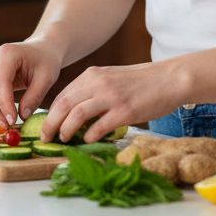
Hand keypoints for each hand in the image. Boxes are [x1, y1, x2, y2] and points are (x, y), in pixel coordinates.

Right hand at [0, 39, 62, 125]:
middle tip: (6, 126)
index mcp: (8, 53)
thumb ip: (34, 97)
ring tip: (4, 123)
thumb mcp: (47, 78)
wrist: (40, 50)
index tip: (12, 121)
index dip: (4, 104)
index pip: (0, 81)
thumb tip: (22, 117)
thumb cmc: (45, 62)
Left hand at [40, 60, 187, 144]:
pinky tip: (88, 140)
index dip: (50, 113)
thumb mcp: (111, 78)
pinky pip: (99, 127)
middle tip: (46, 138)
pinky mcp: (124, 111)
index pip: (62, 95)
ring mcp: (111, 97)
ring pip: (76, 115)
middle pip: (64, 105)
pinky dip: (89, 136)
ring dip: (65, 130)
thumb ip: (93, 90)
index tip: (46, 127)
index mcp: (93, 75)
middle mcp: (98, 83)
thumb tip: (73, 113)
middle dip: (50, 124)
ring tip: (63, 139)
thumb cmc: (141, 82)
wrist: (169, 79)